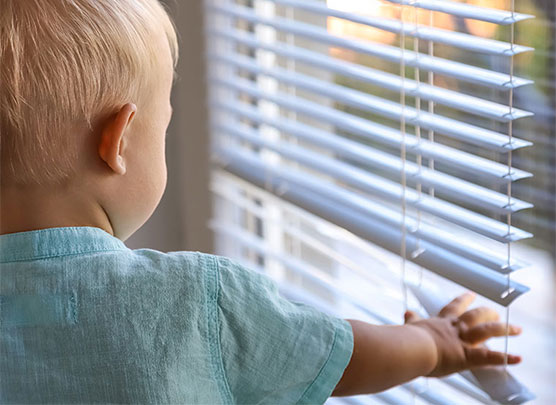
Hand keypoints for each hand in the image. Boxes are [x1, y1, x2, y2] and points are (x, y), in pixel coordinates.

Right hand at [404, 292, 521, 376]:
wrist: (412, 347)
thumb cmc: (408, 339)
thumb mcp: (410, 327)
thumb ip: (412, 321)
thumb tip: (407, 312)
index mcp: (440, 323)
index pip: (453, 308)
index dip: (462, 301)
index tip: (471, 295)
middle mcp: (454, 329)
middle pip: (474, 316)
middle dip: (487, 312)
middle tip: (496, 311)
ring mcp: (462, 341)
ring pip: (487, 330)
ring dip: (504, 329)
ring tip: (517, 329)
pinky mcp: (467, 356)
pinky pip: (488, 357)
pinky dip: (505, 358)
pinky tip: (518, 358)